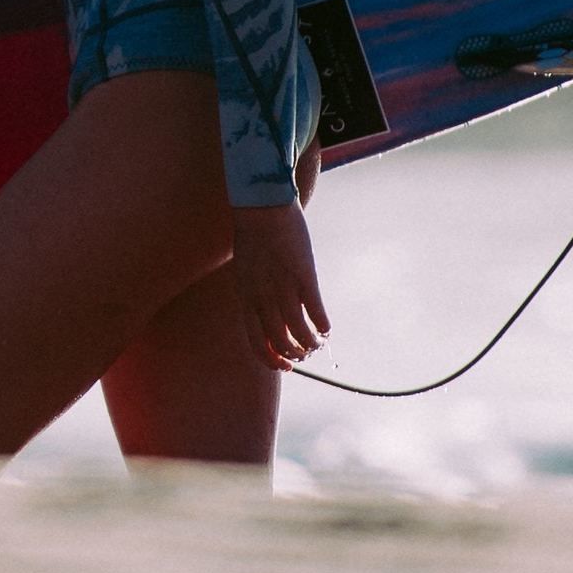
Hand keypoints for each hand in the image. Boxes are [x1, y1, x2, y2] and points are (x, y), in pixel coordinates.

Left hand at [230, 200, 327, 369]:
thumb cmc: (253, 236)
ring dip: (311, 344)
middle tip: (305, 354)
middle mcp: (263, 298)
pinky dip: (323, 326)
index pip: (257, 342)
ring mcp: (283, 288)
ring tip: (318, 344)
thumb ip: (255, 293)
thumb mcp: (246, 270)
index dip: (272, 360)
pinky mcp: (304, 277)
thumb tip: (268, 314)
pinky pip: (316, 312)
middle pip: (281, 342)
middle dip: (295, 354)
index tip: (285, 366)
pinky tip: (327, 329)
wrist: (262, 206)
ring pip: (300, 332)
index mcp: (245, 297)